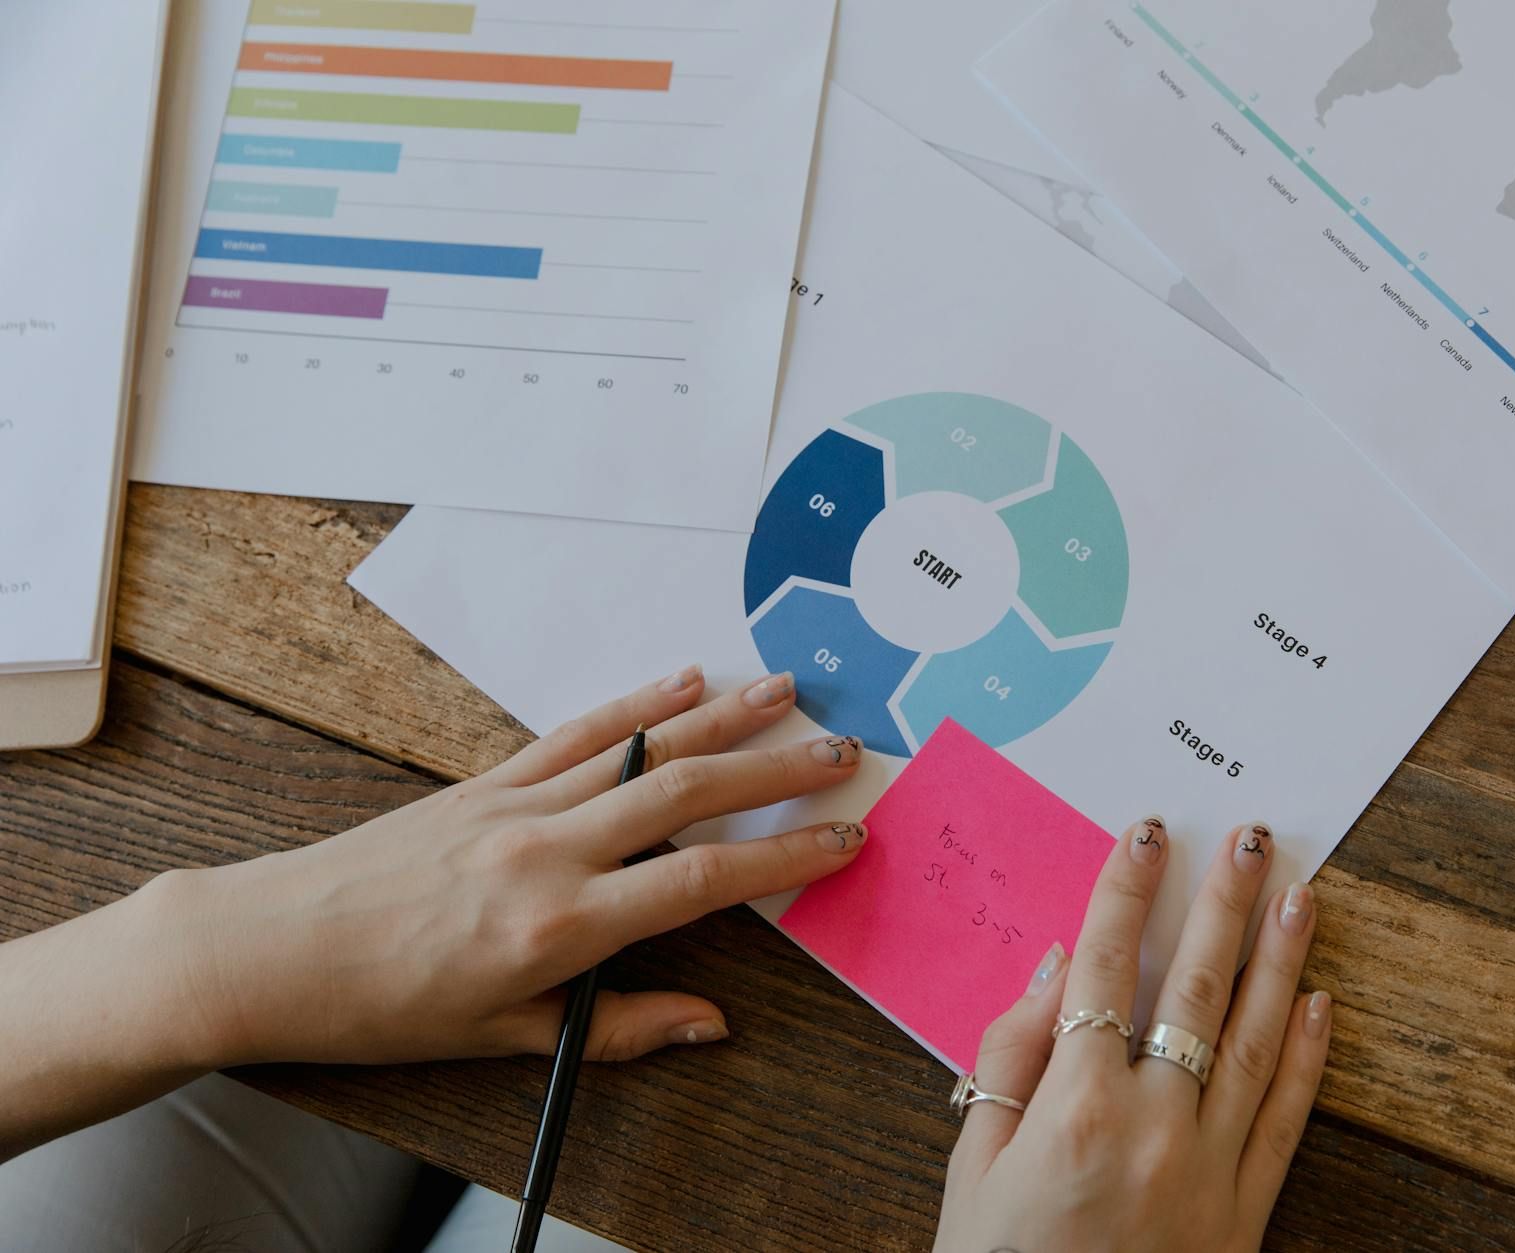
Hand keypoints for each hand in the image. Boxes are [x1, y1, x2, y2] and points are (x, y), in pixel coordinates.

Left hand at [148, 667, 869, 1067]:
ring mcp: (517, 805)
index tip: (842, 839)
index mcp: (560, 926)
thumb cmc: (384, 1008)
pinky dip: (637, 704)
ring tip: (788, 693)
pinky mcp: (485, 781)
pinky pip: (577, 734)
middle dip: (776, 771)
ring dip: (722, 718)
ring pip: (642, 749)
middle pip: (688, 794)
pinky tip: (683, 681)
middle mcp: (548, 851)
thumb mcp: (507, 1040)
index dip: (782, 858)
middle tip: (843, 753)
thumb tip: (710, 1023)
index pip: (700, 882)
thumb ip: (618, 1028)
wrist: (273, 950)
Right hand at [934, 819, 1329, 1251]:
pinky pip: (1285, 1120)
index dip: (1125, 891)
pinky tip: (1322, 1003)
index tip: (1146, 832)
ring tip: (1301, 893)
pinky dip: (1306, 1058)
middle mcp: (1152, 1126)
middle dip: (1223, 902)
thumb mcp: (971, 1169)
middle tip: (1252, 837)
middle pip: (1194, 987)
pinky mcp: (1245, 1214)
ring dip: (1280, 959)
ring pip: (1252, 1040)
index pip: (1105, 968)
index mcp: (1074, 1108)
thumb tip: (1052, 970)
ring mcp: (1209, 1169)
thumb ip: (1009, 1061)